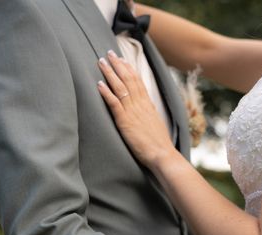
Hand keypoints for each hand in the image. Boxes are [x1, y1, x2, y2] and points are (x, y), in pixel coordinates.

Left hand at [98, 51, 175, 168]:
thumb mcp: (156, 124)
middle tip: (109, 53)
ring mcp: (133, 112)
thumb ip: (149, 115)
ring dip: (110, 73)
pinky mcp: (125, 122)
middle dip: (118, 65)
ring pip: (120, 88)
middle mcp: (140, 105)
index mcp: (148, 105)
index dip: (129, 69)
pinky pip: (114, 103)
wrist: (163, 154)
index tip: (123, 60)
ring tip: (101, 62)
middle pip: (128, 80)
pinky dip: (106, 92)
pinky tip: (99, 84)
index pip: (138, 82)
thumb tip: (146, 111)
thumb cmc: (160, 145)